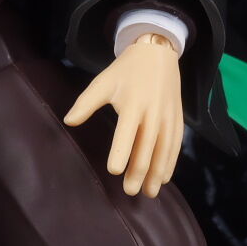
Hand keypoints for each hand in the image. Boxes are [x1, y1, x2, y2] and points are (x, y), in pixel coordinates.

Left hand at [63, 35, 183, 197]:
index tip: (113, 171)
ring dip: (157, 173)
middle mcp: (152, 113)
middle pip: (146, 147)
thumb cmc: (125, 71)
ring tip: (149, 192)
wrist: (157, 53)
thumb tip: (68, 122)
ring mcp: (168, 116)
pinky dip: (171, 162)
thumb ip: (86, 103)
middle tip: (130, 191)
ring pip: (164, 150)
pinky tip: (164, 178)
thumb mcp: (103, 82)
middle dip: (138, 171)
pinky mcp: (178, 118)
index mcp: (132, 104)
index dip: (121, 153)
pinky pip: (176, 145)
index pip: (126, 133)